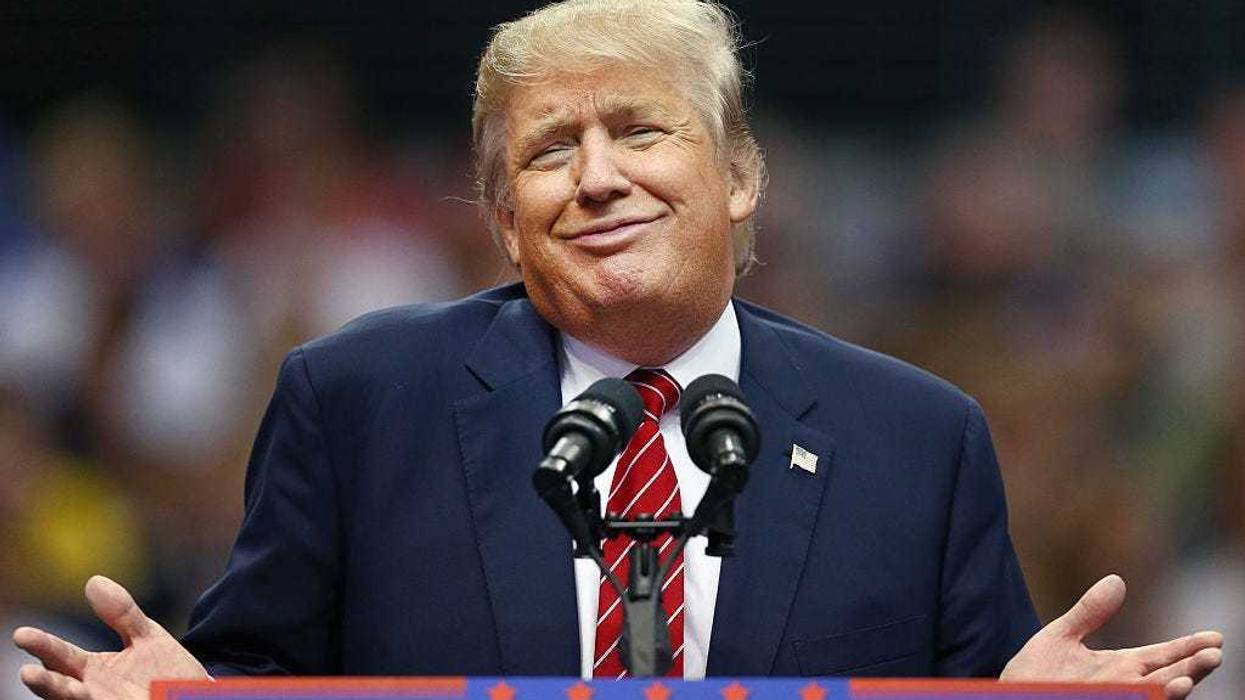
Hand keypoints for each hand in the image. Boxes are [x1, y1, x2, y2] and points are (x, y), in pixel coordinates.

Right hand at [13, 575, 209, 699]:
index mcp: (92, 670)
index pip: (60, 657)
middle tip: (26, 672)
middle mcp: (92, 692)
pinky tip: (88, 697)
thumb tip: (93, 581)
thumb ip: (122, 614)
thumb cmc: (165, 672)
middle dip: (44, 681)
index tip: (22, 634)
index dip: (43, 646)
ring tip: (40, 683)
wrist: (194, 697)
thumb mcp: (146, 637)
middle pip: (60, 686)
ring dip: (60, 696)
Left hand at [1001, 574, 1222, 698]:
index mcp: (1119, 666)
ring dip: (1170, 691)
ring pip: (1150, 697)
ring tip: (1187, 679)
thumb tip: (1117, 580)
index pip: (1160, 656)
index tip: (1215, 637)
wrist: (1011, 697)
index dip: (1186, 648)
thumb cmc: (1036, 675)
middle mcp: (1122, 686)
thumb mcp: (1061, 637)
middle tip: (1215, 654)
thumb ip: (1089, 612)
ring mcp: (1112, 699)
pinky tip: (1152, 692)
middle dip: (1191, 668)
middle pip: (1165, 678)